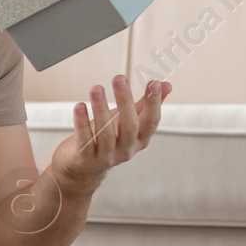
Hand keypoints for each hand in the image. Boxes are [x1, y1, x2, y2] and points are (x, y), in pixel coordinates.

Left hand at [49, 75, 169, 193]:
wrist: (82, 167)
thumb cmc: (108, 138)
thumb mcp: (129, 121)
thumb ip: (146, 105)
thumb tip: (165, 84)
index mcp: (140, 139)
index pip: (151, 121)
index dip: (154, 103)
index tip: (154, 82)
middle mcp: (126, 149)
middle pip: (130, 126)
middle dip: (125, 101)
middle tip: (120, 78)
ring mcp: (106, 156)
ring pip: (106, 133)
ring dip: (101, 108)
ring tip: (96, 88)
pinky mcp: (86, 158)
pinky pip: (85, 139)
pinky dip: (82, 122)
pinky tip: (80, 106)